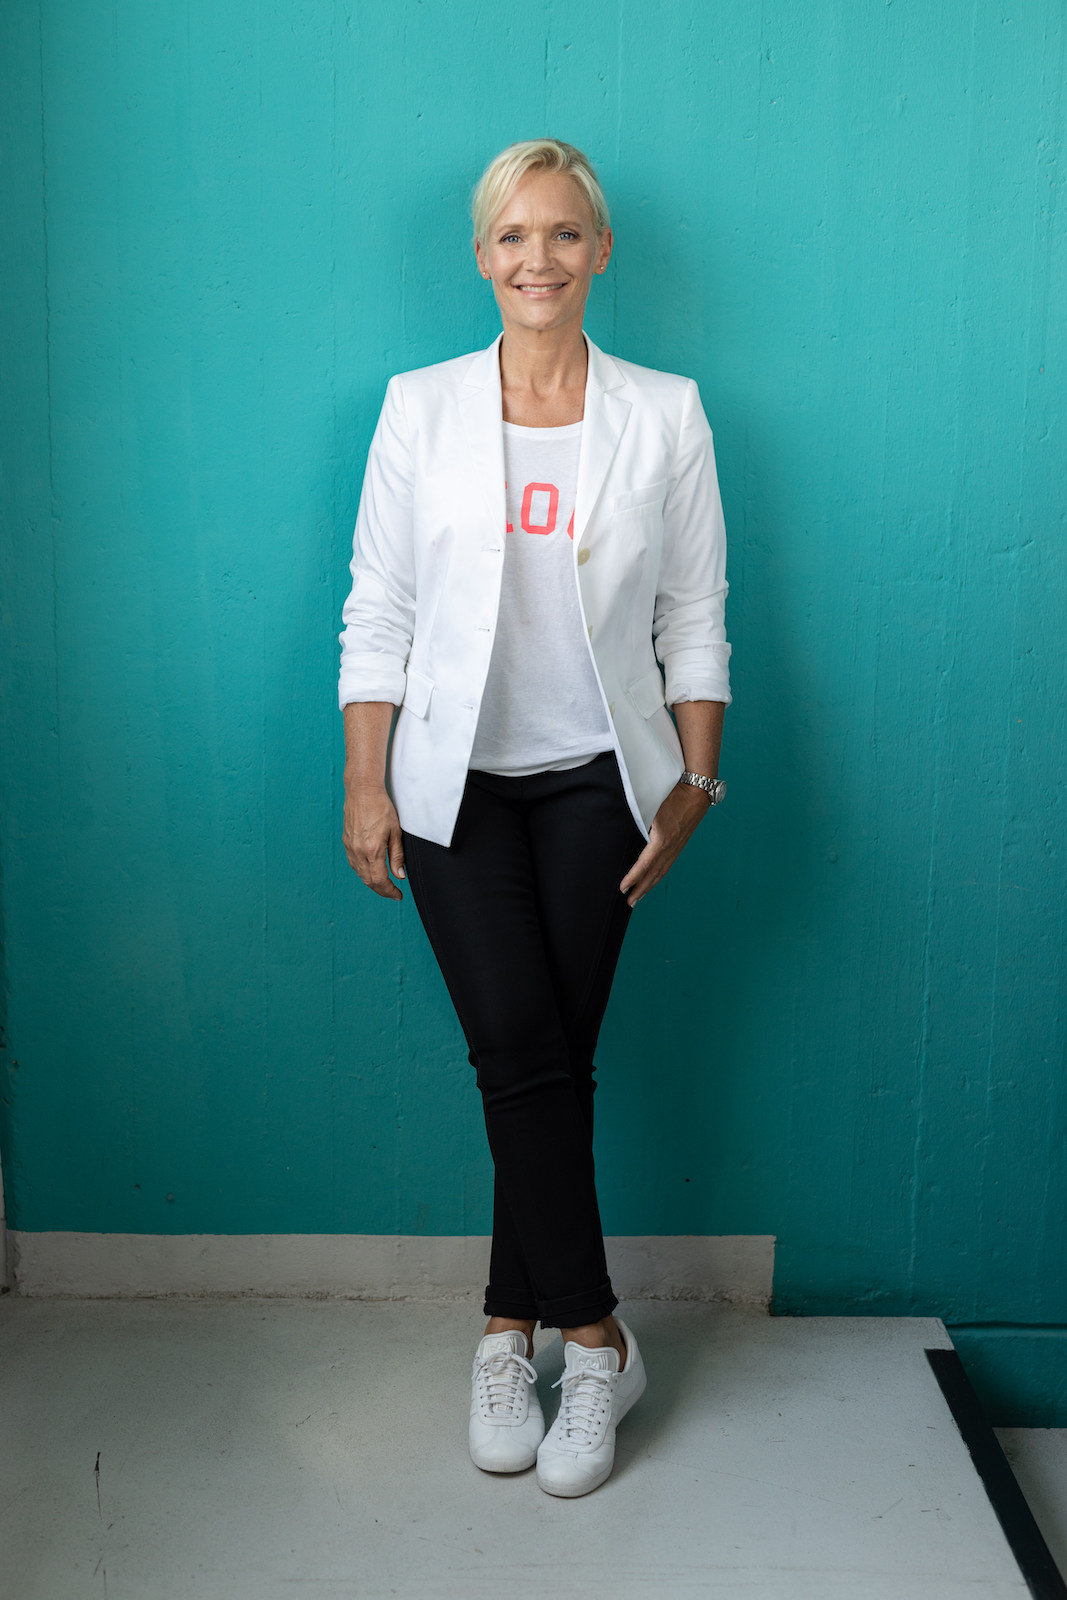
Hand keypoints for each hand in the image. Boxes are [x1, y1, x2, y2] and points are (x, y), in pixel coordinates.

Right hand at [343, 781, 405, 899]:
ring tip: (384, 884)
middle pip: (369, 881)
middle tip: (393, 893)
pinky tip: (371, 870)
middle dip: (382, 890)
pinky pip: (354, 864)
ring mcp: (350, 847)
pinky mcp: (346, 842)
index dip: (389, 891)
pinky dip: (363, 872)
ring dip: (372, 882)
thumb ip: (397, 855)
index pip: (380, 880)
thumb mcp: (395, 831)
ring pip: (360, 874)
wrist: (362, 791)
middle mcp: (358, 851)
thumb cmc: (381, 807)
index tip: (398, 895)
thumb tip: (399, 875)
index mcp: (372, 850)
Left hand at [619, 782, 710, 906]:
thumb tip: (623, 826)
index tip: (622, 887)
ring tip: (639, 896)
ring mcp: (677, 846)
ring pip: (662, 871)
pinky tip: (654, 878)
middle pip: (654, 874)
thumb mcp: (652, 804)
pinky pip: (668, 864)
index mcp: (662, 839)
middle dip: (641, 889)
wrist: (698, 790)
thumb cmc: (674, 793)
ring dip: (650, 885)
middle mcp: (671, 847)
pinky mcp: (680, 843)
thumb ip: (639, 816)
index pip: (644, 864)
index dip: (633, 878)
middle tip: (629, 902)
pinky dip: (659, 875)